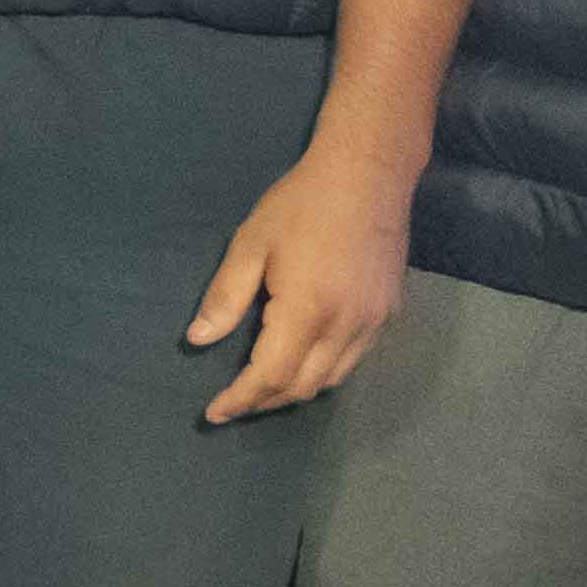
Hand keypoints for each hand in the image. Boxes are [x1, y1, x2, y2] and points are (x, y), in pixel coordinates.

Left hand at [191, 133, 416, 420]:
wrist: (368, 174)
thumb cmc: (301, 204)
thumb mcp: (251, 244)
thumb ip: (225, 297)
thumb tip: (198, 340)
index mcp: (308, 310)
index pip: (271, 376)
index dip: (241, 400)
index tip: (214, 412)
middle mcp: (347, 325)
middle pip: (302, 387)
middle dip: (264, 402)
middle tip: (233, 403)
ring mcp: (374, 322)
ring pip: (332, 379)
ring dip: (294, 391)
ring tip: (261, 390)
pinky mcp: (389, 313)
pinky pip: (353, 360)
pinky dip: (322, 371)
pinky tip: (301, 361)